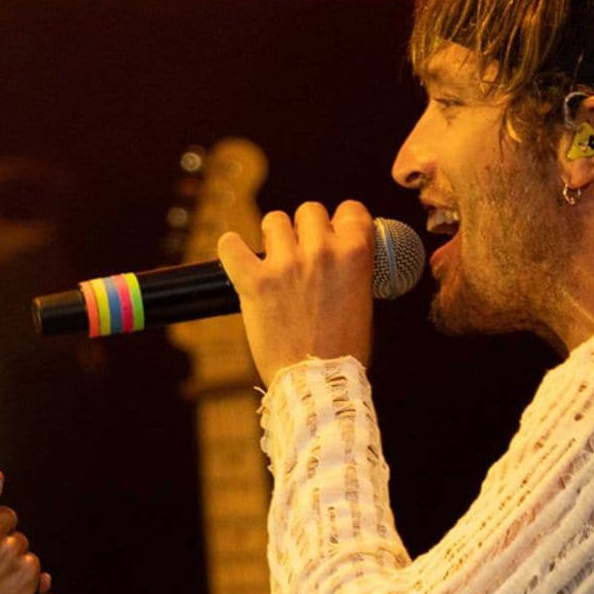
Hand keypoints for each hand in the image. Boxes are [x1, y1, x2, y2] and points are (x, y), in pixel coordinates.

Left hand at [217, 200, 375, 386]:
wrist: (317, 383)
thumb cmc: (343, 350)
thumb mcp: (363, 300)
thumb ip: (350, 269)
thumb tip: (338, 252)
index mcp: (355, 254)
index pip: (350, 210)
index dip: (339, 222)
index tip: (332, 234)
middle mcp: (321, 252)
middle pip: (308, 211)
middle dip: (304, 230)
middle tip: (299, 254)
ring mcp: (286, 265)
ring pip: (273, 221)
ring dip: (272, 238)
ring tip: (273, 261)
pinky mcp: (255, 282)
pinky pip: (230, 245)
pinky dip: (231, 249)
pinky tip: (237, 258)